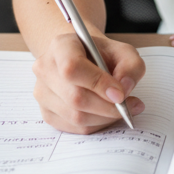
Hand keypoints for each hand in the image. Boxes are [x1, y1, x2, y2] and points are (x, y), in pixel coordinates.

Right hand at [31, 31, 146, 133]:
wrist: (83, 59)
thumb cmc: (102, 54)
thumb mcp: (123, 51)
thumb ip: (130, 66)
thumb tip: (124, 89)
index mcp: (61, 46)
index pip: (72, 68)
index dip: (97, 84)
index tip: (121, 94)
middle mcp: (45, 68)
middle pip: (75, 97)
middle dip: (107, 107)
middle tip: (130, 106)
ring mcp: (42, 93)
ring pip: (75, 116)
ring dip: (104, 118)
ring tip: (123, 110)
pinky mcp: (47, 112)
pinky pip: (74, 128)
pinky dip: (96, 125)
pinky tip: (107, 115)